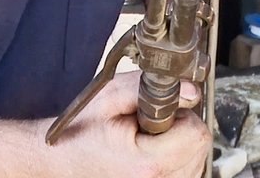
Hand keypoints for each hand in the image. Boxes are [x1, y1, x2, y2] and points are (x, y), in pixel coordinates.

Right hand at [39, 72, 209, 177]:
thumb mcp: (109, 98)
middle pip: (199, 146)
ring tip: (146, 138)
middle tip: (147, 124)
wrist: (60, 160)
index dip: (180, 113)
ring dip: (178, 142)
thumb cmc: (80, 132)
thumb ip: (151, 89)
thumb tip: (190, 90)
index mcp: (147, 165)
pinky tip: (152, 150)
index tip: (156, 112)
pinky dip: (175, 155)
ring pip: (196, 158)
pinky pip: (186, 169)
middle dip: (180, 126)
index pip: (196, 134)